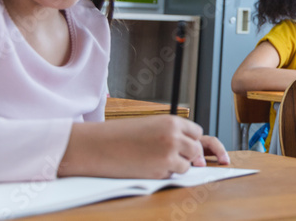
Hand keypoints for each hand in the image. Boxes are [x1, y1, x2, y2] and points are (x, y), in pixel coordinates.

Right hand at [60, 115, 229, 178]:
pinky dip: (165, 174)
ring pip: (187, 164)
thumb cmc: (121, 134)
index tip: (180, 143)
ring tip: (156, 160)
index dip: (189, 139)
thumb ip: (171, 132)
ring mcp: (168, 155)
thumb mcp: (151, 125)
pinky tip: (148, 167)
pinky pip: (172, 175)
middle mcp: (174, 137)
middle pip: (196, 149)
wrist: (98, 146)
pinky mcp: (160, 171)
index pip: (196, 132)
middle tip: (170, 155)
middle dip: (187, 154)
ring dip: (176, 165)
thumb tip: (191, 146)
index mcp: (172, 121)